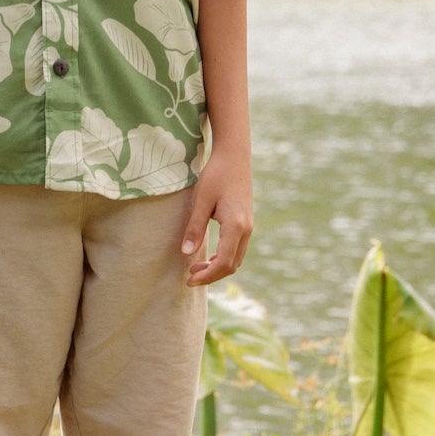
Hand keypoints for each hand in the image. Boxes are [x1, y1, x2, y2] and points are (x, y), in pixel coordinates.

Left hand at [180, 155, 252, 285]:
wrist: (234, 156)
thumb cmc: (216, 175)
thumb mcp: (201, 200)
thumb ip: (194, 228)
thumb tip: (186, 253)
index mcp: (235, 226)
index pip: (223, 262)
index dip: (206, 276)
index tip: (189, 280)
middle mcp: (246, 230)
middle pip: (232, 265)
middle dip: (211, 276)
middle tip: (189, 278)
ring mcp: (248, 227)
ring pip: (236, 259)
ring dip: (217, 268)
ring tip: (195, 268)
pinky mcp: (246, 223)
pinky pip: (237, 249)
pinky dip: (224, 258)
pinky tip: (208, 257)